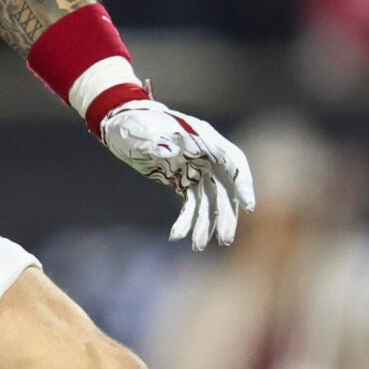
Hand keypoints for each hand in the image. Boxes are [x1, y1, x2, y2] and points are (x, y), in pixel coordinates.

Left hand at [99, 102, 256, 250]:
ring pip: (208, 200)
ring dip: (205, 223)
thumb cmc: (132, 122)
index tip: (249, 207)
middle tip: (225, 240)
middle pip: (224, 187)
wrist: (119, 123)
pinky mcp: (182, 180)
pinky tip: (178, 235)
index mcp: (202, 137)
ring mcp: (195, 168)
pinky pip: (190, 204)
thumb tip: (168, 149)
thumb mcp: (140, 129)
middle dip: (225, 214)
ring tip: (199, 246)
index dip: (243, 183)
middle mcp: (205, 154)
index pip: (232, 161)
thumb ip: (155, 140)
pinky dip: (186, 220)